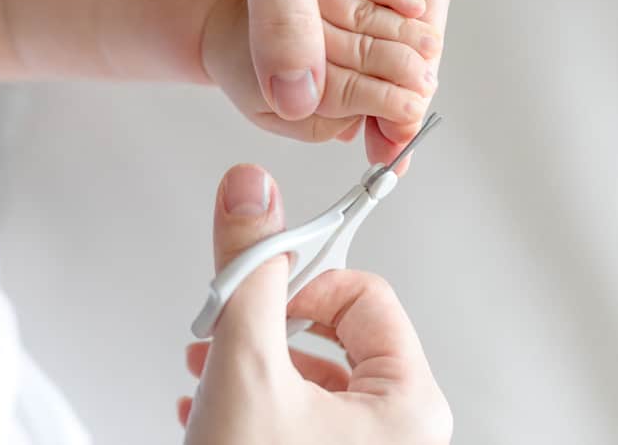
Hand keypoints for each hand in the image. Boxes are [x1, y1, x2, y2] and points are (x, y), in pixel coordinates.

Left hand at [51, 0, 448, 154]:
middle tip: (370, 132)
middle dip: (373, 67)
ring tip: (332, 116)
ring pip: (334, 7)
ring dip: (329, 57)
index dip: (414, 57)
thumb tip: (301, 92)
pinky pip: (292, 0)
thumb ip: (283, 9)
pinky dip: (291, 38)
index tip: (403, 115)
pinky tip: (292, 78)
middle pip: (380, 3)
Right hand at [178, 164, 451, 443]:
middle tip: (229, 328)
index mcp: (410, 402)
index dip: (304, 281)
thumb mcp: (248, 372)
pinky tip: (209, 401)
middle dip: (270, 321)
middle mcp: (400, 428)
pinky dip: (254, 396)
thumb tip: (251, 196)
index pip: (365, 292)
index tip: (260, 286)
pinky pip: (300, 409)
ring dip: (253, 358)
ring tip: (208, 366)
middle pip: (337, 329)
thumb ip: (250, 275)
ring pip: (309, 370)